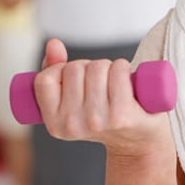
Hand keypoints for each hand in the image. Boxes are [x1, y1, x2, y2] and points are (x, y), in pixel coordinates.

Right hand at [34, 38, 168, 155]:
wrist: (138, 141)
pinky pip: (118, 71)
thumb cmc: (104, 115)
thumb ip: (55, 71)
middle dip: (89, 67)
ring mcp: (97, 120)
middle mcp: (73, 124)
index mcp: (54, 124)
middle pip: (74, 68)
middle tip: (101, 82)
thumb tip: (53, 44)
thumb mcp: (73, 101)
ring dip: (109, 67)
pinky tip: (127, 81)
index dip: (60, 69)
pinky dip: (124, 68)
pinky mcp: (122, 115)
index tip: (76, 77)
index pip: (45, 79)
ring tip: (114, 83)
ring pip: (97, 67)